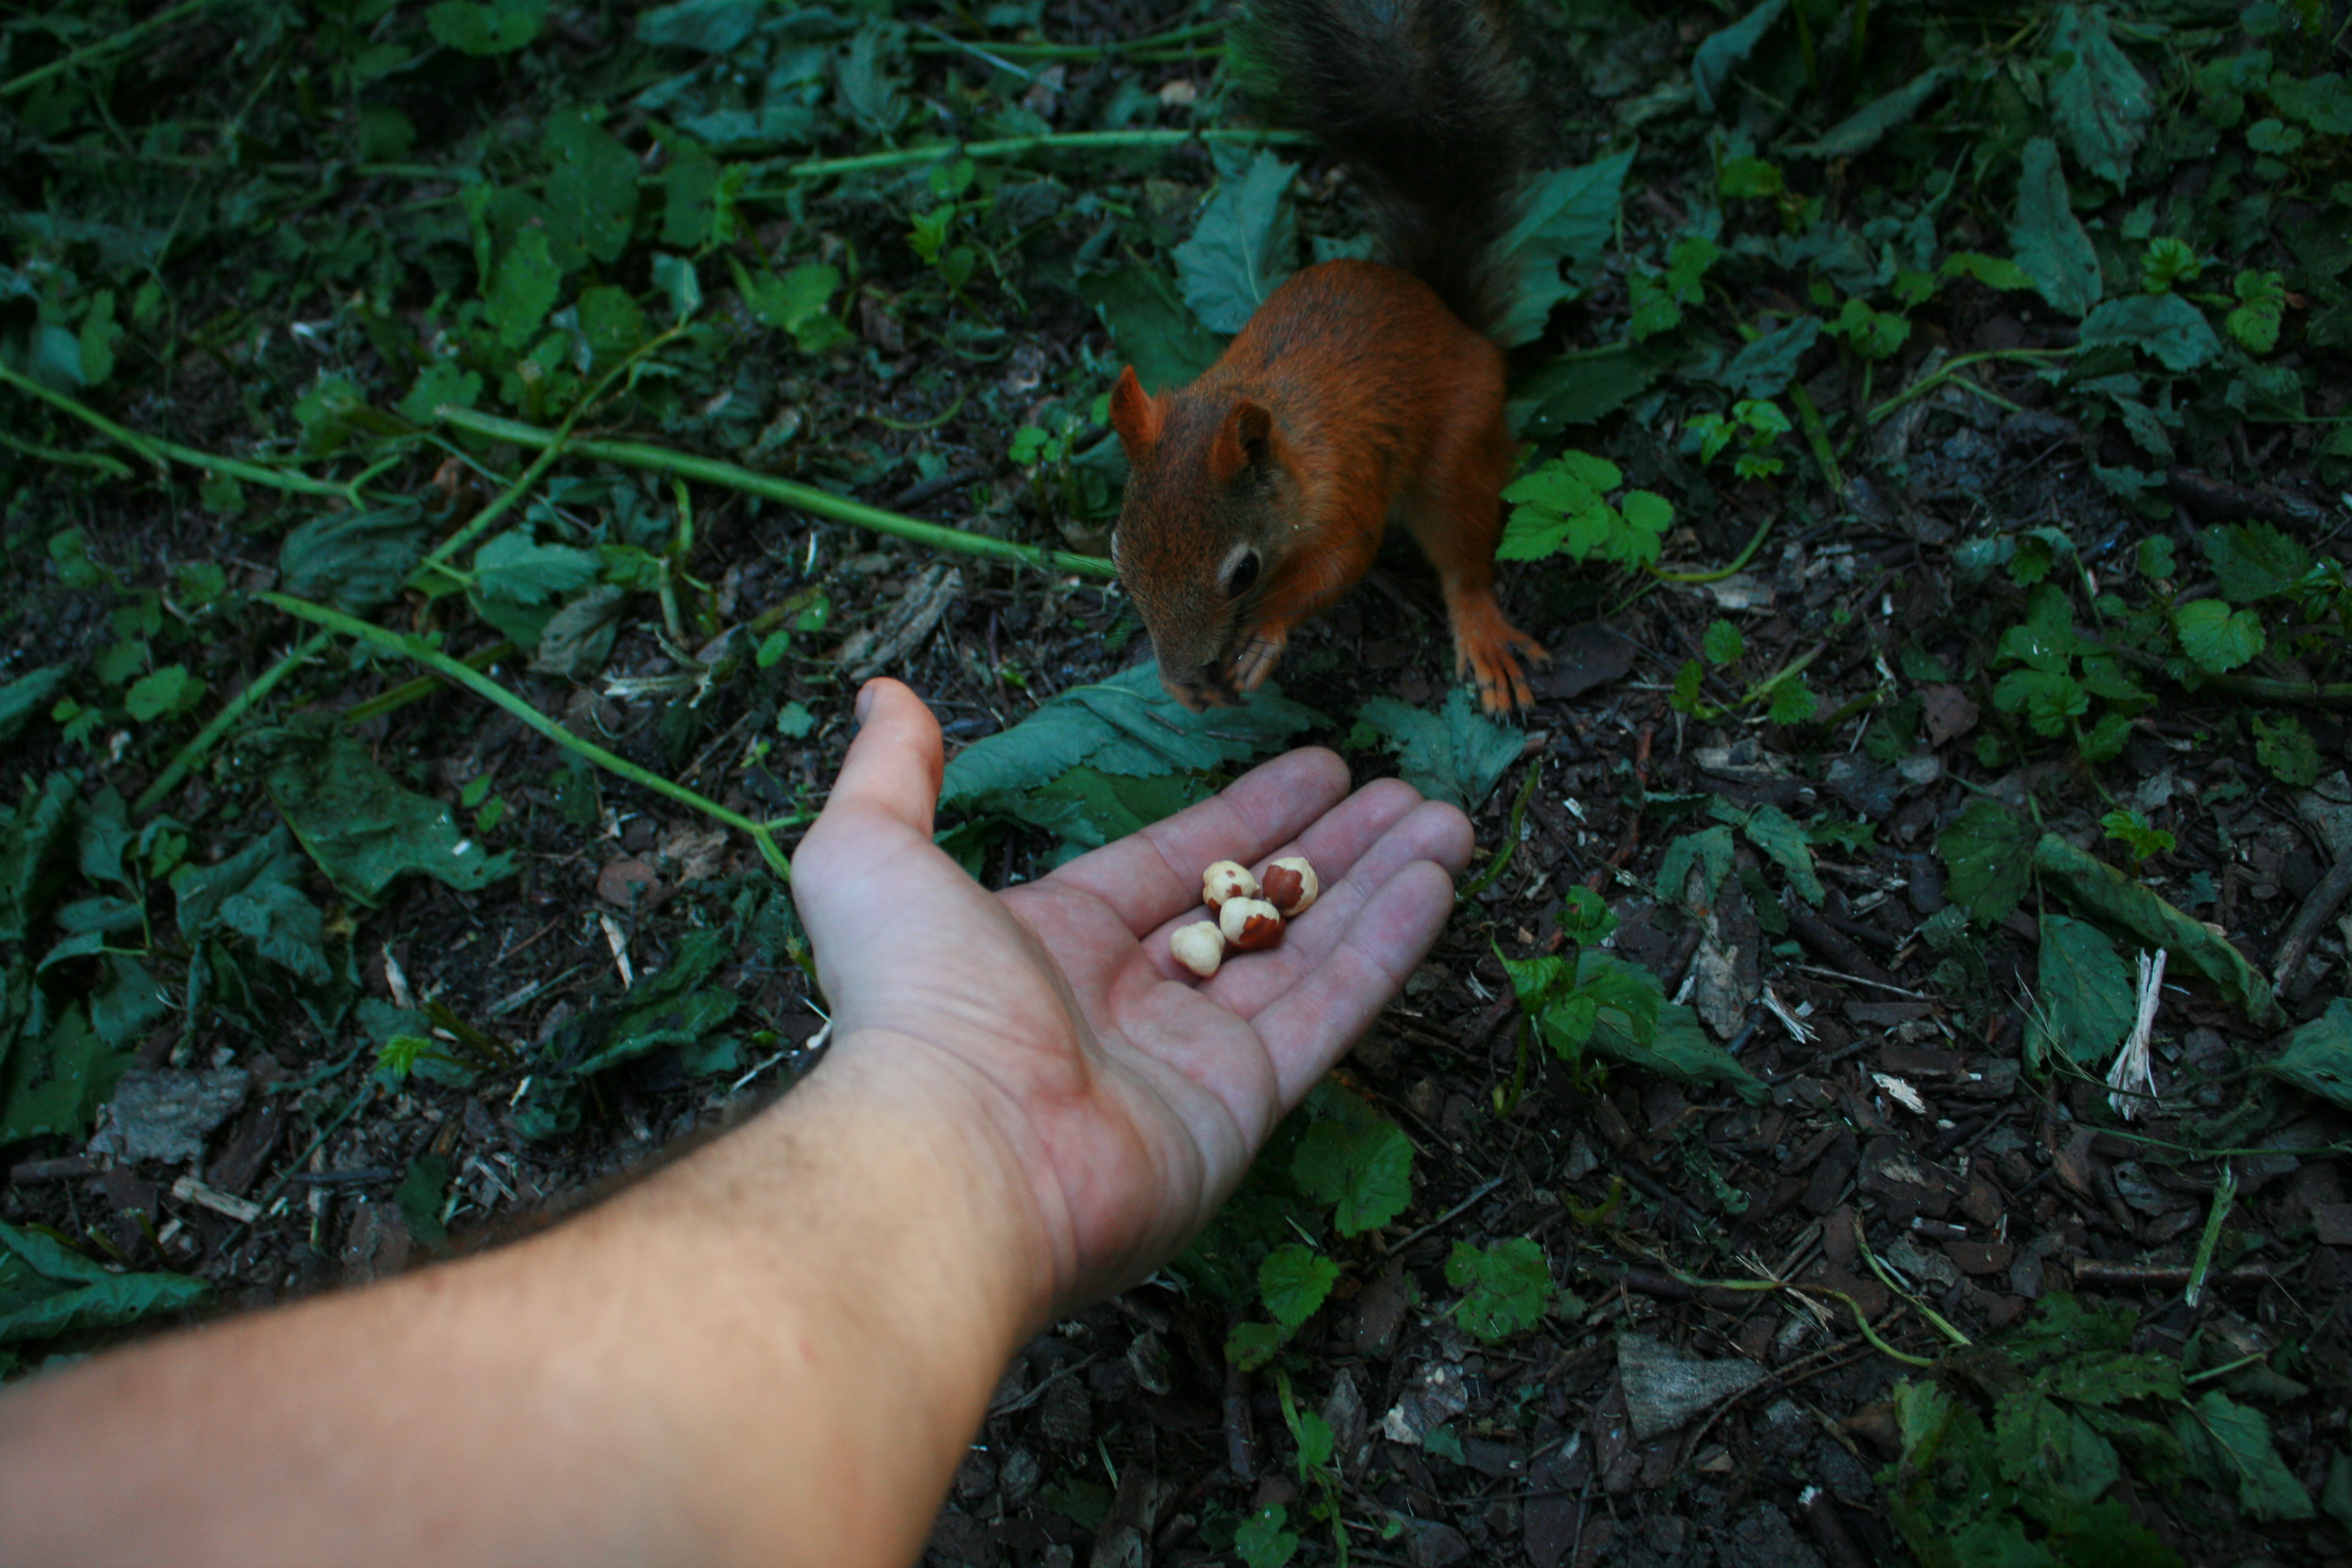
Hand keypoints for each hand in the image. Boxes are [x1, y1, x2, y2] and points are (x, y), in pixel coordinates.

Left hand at [791, 679, 1472, 1313]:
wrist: (954, 1155)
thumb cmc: (912, 1002)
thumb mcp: (870, 856)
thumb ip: (892, 775)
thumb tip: (883, 694)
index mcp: (1057, 942)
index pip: (1176, 861)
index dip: (1252, 812)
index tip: (1323, 767)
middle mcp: (1132, 1001)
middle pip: (1256, 905)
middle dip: (1334, 846)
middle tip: (1405, 794)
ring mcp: (1193, 1059)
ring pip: (1308, 951)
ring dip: (1380, 882)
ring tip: (1447, 820)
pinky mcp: (1245, 1106)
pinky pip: (1329, 1010)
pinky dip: (1387, 944)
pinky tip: (1436, 880)